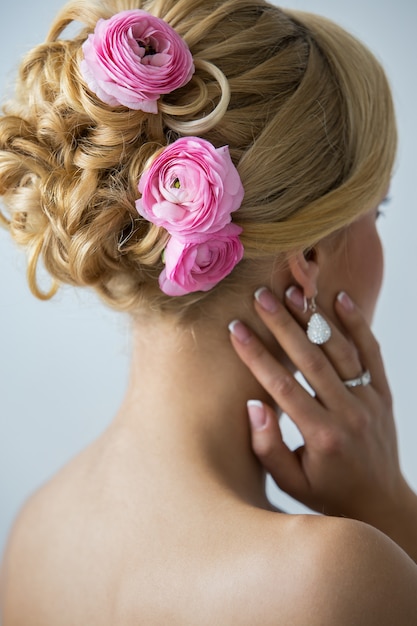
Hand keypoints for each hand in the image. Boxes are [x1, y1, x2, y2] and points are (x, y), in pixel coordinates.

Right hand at [229, 286, 416, 559]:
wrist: (381, 501)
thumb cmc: (327, 493)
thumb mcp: (290, 483)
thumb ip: (268, 448)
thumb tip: (254, 405)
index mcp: (322, 437)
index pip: (283, 387)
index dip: (257, 355)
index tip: (236, 329)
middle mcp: (349, 414)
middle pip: (311, 360)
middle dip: (282, 325)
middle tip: (261, 296)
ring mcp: (370, 400)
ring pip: (340, 350)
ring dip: (314, 319)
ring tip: (291, 292)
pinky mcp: (383, 392)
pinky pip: (372, 352)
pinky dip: (357, 324)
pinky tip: (340, 299)